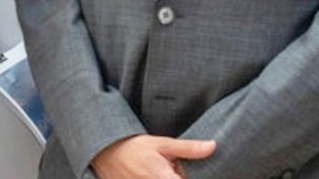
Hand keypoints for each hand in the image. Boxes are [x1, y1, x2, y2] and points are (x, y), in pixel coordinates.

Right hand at [92, 134, 215, 178]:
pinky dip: (155, 178)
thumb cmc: (134, 147)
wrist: (105, 151)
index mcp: (165, 178)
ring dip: (168, 178)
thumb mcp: (162, 144)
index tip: (180, 167)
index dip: (185, 175)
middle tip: (170, 169)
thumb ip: (189, 149)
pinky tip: (148, 174)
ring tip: (156, 172)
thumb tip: (213, 146)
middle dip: (177, 177)